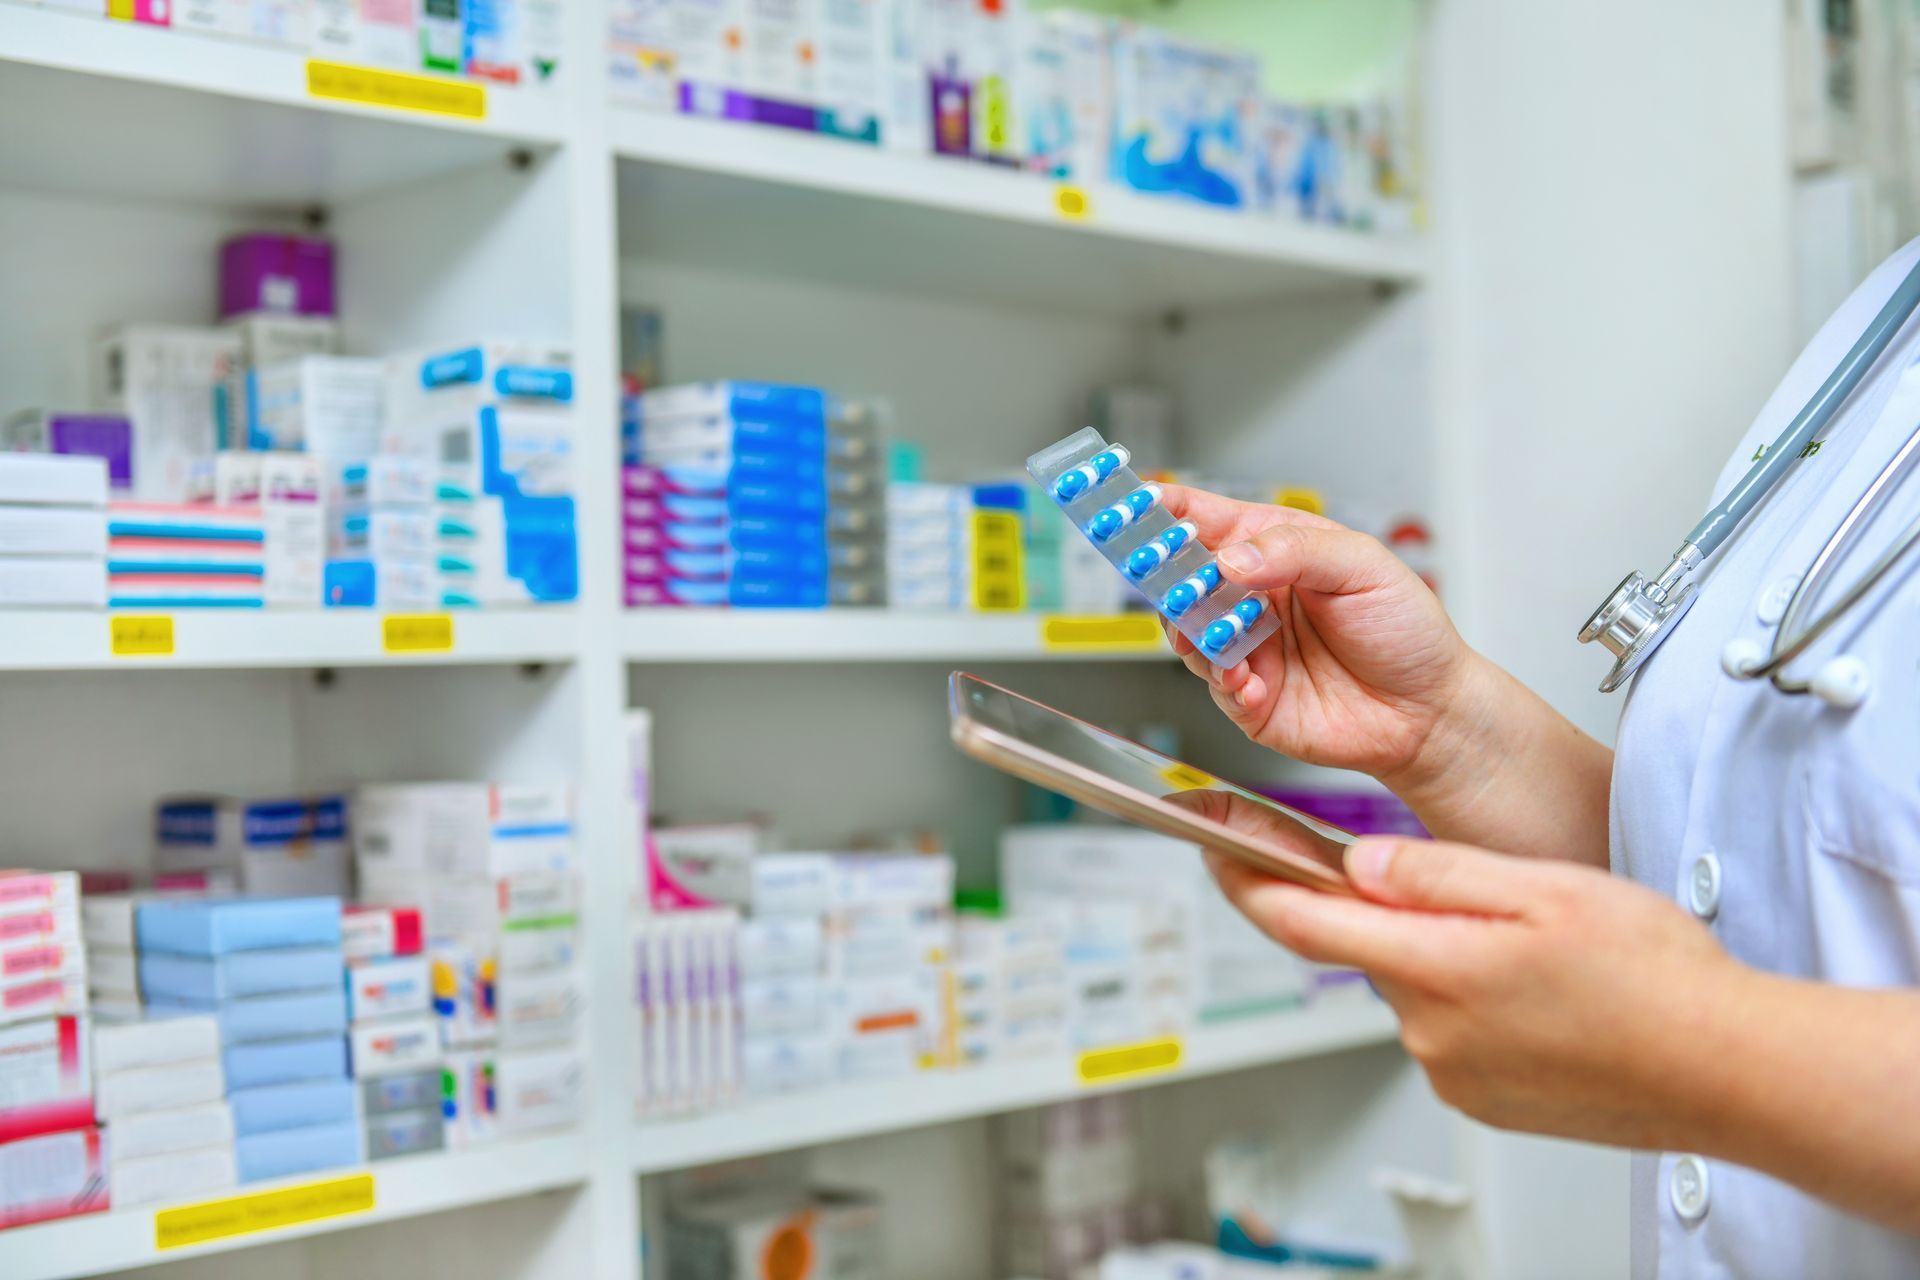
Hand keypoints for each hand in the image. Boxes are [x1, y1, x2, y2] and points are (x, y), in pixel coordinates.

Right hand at [1157, 484, 1480, 790]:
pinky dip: (1226, 680)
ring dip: (1195, 631)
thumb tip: (1230, 560)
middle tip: (1170, 576)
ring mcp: (1244, 647)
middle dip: (1164, 574)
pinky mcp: (1247, 698)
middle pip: (1179, 576)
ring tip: (1222, 633)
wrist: (1429, 710)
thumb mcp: (1362, 567)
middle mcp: (1249, 595)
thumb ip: (1294, 551)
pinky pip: (1215, 686)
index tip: (1133, 505)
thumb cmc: (1405, 629)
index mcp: (1272, 547)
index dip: (1163, 510)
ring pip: (1185, 631)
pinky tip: (1251, 680)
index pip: (1202, 518)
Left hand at [1207, 823, 1741, 1148]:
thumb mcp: (1542, 887)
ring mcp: (1453, 1072)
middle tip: (1486, 895)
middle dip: (1404, 914)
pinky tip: (1541, 995)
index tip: (1220, 854)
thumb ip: (1437, 871)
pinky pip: (1450, 1031)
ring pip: (1417, 987)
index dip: (1250, 884)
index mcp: (1437, 968)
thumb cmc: (1655, 980)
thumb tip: (1361, 863)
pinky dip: (1475, 1001)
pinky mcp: (1481, 1099)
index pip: (1305, 923)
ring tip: (1540, 951)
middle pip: (1372, 950)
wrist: (1727, 1069)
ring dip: (1450, 957)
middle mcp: (1430, 1030)